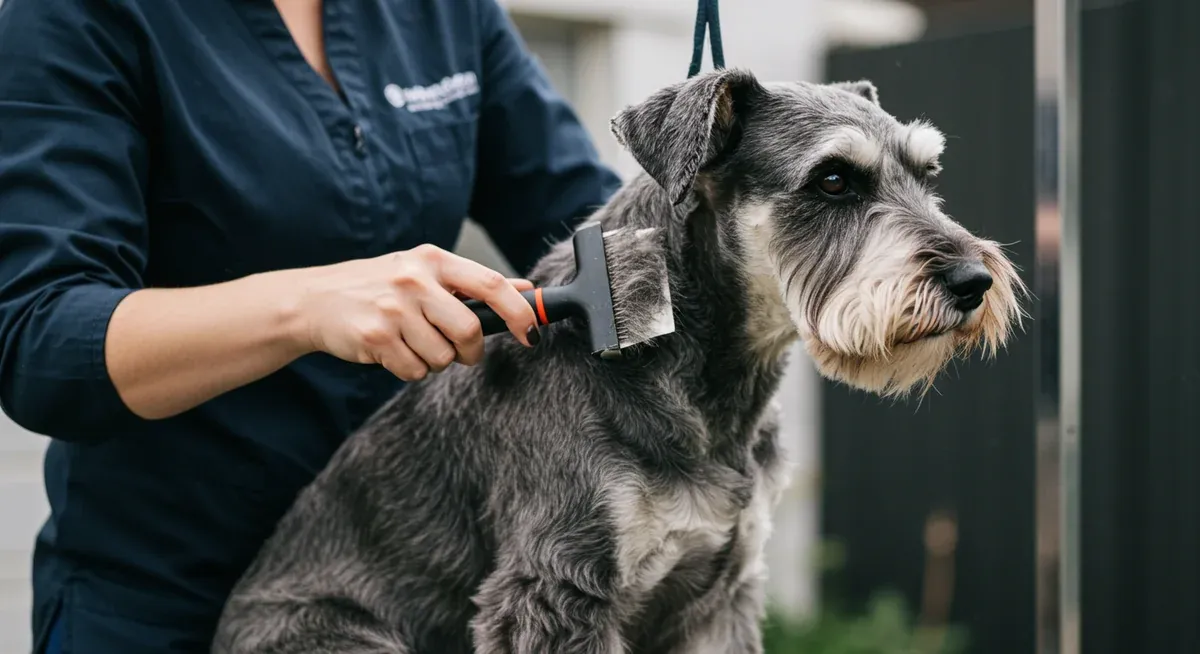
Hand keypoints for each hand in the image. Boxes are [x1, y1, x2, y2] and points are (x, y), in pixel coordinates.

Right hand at [290, 244, 538, 380]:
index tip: (531, 334)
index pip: (491, 285)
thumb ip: (473, 283)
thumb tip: (526, 289)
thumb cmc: (377, 287)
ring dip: (434, 361)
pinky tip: (391, 350)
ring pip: (442, 356)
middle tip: (459, 352)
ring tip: (410, 342)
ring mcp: (393, 308)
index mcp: (433, 260)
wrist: (315, 300)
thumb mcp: (424, 272)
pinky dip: (409, 369)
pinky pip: (414, 370)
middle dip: (470, 351)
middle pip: (469, 330)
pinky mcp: (375, 336)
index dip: (519, 313)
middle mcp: (414, 280)